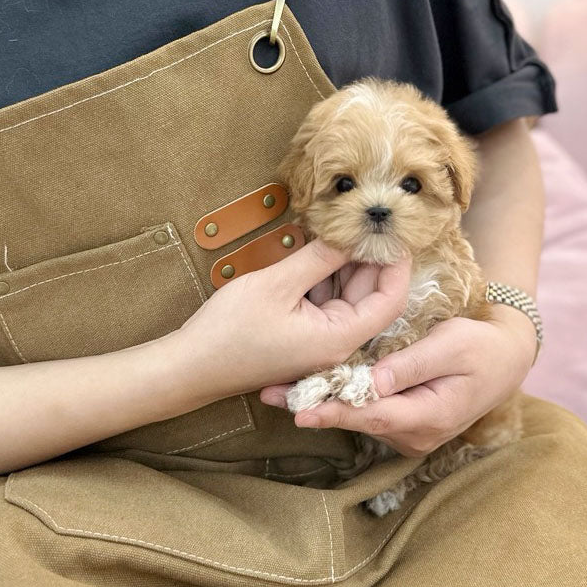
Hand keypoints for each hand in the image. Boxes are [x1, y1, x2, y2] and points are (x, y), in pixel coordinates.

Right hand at [157, 240, 410, 410]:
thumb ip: (318, 259)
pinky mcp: (304, 336)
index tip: (394, 232)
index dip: (396, 265)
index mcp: (339, 337)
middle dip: (368, 258)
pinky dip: (324, 277)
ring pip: (347, 296)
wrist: (190, 366)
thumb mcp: (277, 284)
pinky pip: (326, 303)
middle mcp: (337, 343)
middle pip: (371, 296)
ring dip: (343, 265)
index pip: (390, 301)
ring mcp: (321, 341)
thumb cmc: (229, 331)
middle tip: (363, 219)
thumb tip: (350, 234)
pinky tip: (315, 250)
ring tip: (337, 228)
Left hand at [259, 305, 536, 456]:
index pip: (372, 416)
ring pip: (359, 419)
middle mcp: (415, 435)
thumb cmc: (480, 346)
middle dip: (314, 407)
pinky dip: (340, 399)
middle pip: (358, 421)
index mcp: (429, 417)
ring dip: (322, 402)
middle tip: (268, 393)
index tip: (299, 410)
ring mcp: (409, 433)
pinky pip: (367, 413)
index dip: (334, 412)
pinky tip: (311, 385)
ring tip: (278, 387)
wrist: (505, 359)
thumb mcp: (452, 346)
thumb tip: (376, 380)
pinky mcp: (403, 423)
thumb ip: (413, 363)